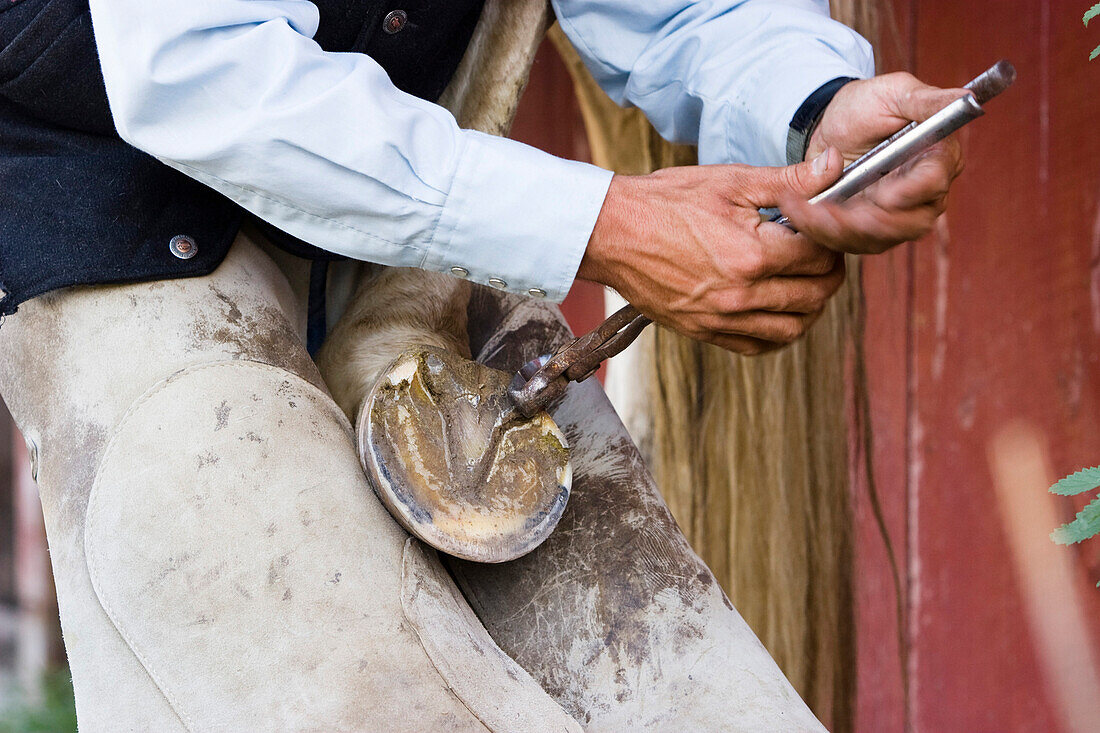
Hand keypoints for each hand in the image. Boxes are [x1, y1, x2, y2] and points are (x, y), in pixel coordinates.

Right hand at [578, 155, 846, 354]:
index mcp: (753, 254)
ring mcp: (721, 318)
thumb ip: (788, 181)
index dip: (830, 239)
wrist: (610, 232)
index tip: (820, 229)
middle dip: (828, 273)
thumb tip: (835, 167)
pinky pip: (757, 345)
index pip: (820, 256)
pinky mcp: (703, 331)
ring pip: (792, 328)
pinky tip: (778, 312)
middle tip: (820, 254)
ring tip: (804, 283)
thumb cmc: (665, 201)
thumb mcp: (730, 181)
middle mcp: (741, 294)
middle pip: (815, 295)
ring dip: (810, 307)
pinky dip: (778, 333)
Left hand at [781, 73, 967, 253]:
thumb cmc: (866, 105)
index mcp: (937, 156)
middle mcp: (924, 192)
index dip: (911, 193)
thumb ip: (928, 100)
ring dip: (843, 230)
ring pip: (880, 238)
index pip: (935, 182)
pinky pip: (853, 243)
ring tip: (813, 212)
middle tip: (835, 213)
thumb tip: (967, 99)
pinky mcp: (870, 228)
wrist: (829, 126)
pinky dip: (827, 234)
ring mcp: (897, 215)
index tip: (884, 196)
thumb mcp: (894, 92)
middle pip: (911, 223)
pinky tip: (804, 216)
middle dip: (872, 222)